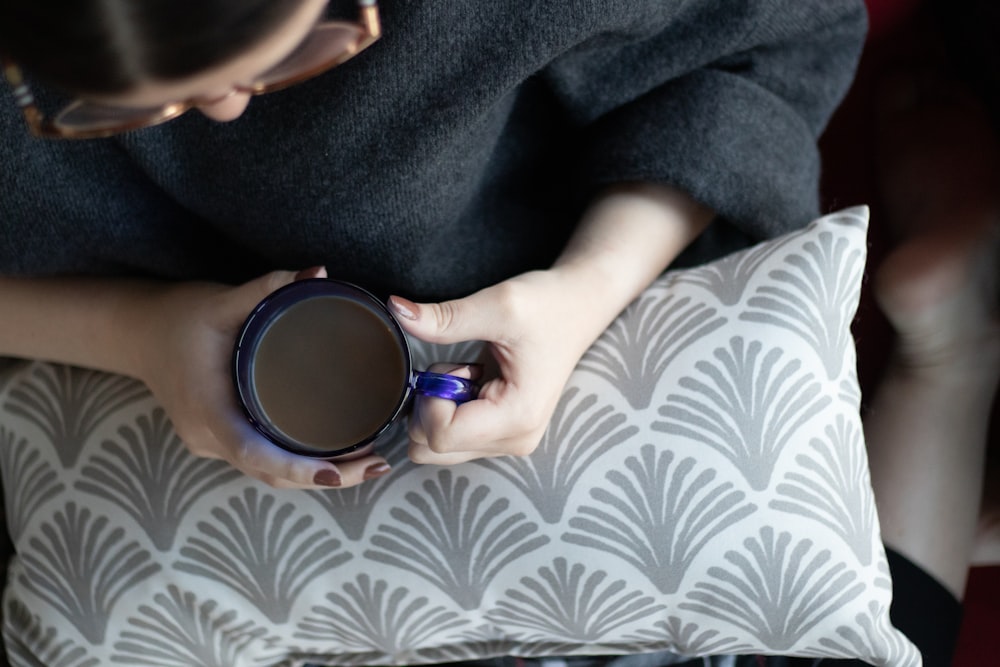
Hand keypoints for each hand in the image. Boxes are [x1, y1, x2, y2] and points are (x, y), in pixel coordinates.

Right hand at [130, 267, 391, 487]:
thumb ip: (266, 288)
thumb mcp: (219, 300)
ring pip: (268, 473)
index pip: (252, 452)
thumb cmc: (178, 317)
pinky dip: (299, 465)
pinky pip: (263, 461)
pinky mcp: (222, 439)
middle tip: (377, 464)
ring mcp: (212, 443)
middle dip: (325, 477)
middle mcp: (208, 436)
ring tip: (369, 463)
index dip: (294, 467)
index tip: (334, 474)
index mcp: (206, 407)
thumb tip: (318, 273)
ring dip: (316, 476)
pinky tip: (337, 457)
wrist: (138, 333)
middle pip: (270, 473)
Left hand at [389, 185, 713, 463]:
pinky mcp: (499, 434)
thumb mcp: (498, 304)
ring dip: (438, 406)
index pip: (440, 435)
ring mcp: (507, 440)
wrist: (577, 305)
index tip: (453, 365)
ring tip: (471, 373)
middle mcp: (514, 440)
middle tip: (460, 369)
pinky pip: (448, 436)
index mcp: (518, 417)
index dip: (430, 397)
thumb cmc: (548, 306)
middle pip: (430, 450)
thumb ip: (446, 317)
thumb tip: (397, 311)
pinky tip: (475, 380)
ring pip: (434, 446)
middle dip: (429, 406)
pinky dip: (447, 406)